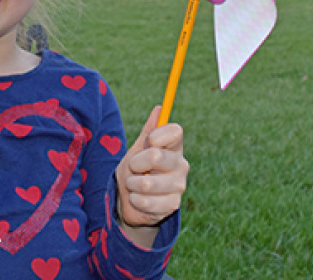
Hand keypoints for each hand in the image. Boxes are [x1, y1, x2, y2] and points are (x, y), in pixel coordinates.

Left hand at [115, 106, 188, 231]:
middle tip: (133, 168)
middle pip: (156, 156)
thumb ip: (148, 131)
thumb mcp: (138, 149)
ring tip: (134, 186)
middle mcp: (181, 164)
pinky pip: (146, 201)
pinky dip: (135, 200)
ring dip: (132, 185)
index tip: (147, 142)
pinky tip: (138, 199)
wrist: (131, 201)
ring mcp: (179, 185)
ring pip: (147, 183)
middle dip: (135, 163)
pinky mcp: (173, 205)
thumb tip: (159, 108)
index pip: (175, 131)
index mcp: (174, 147)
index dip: (157, 135)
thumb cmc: (136, 170)